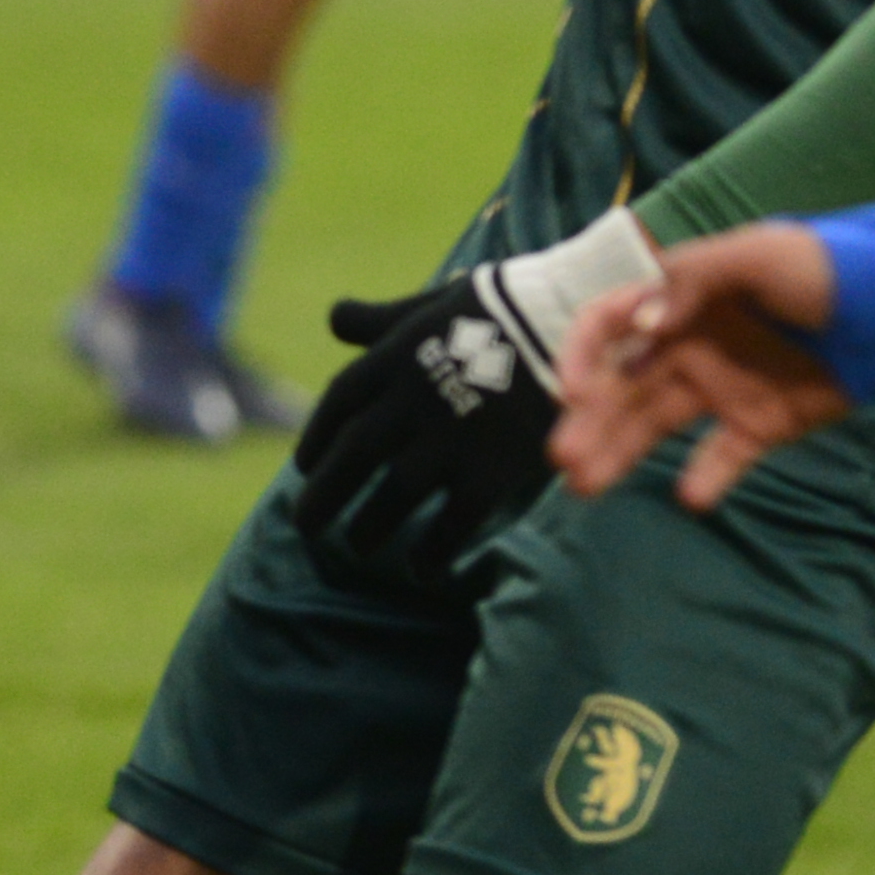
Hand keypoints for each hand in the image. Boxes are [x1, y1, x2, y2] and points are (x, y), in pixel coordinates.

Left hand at [294, 208, 660, 570]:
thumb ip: (381, 319)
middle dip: (322, 495)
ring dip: (368, 528)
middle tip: (304, 524)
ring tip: (357, 546)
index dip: (317, 437)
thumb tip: (335, 318)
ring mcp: (450, 440)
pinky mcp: (492, 472)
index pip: (340, 403)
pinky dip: (432, 551)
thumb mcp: (431, 304)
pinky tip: (421, 570)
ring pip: (393, 497)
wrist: (570, 323)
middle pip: (353, 456)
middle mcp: (411, 401)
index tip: (306, 465)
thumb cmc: (501, 310)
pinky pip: (451, 525)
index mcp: (394, 356)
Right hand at [546, 222, 847, 508]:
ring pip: (656, 425)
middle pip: (624, 385)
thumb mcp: (759, 254)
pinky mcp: (763, 423)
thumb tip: (639, 325)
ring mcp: (725, 387)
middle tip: (563, 459)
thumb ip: (694, 280)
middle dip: (589, 420)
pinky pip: (723, 456)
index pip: (611, 326)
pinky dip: (705, 478)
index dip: (585, 355)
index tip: (578, 392)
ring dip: (619, 452)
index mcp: (682, 299)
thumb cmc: (830, 266)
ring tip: (585, 488)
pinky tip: (691, 498)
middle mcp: (691, 345)